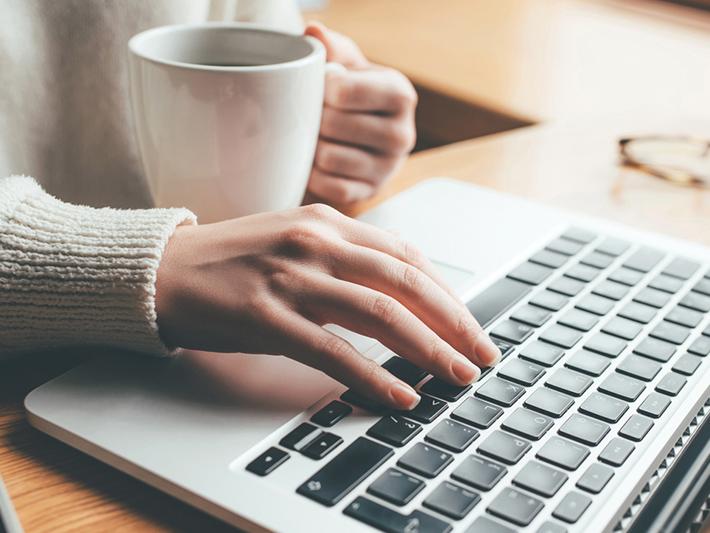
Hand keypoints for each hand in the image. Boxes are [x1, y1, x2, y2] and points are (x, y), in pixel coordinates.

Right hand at [155, 204, 499, 409]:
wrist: (163, 270)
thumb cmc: (231, 259)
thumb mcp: (293, 239)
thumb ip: (342, 256)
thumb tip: (396, 291)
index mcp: (327, 220)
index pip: (406, 254)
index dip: (445, 292)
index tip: (467, 321)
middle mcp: (316, 241)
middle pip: (405, 281)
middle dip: (454, 321)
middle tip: (482, 353)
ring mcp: (292, 277)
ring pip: (381, 313)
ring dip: (429, 348)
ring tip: (457, 377)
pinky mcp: (268, 316)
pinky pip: (334, 350)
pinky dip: (374, 375)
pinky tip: (399, 395)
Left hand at [304, 22, 416, 204]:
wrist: (360, 135)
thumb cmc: (350, 93)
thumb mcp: (345, 63)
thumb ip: (330, 46)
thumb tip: (314, 32)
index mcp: (399, 94)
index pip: (344, 91)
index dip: (319, 89)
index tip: (318, 86)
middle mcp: (403, 134)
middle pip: (334, 126)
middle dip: (313, 119)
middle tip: (310, 115)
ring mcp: (388, 168)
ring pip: (329, 158)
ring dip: (311, 147)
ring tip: (311, 136)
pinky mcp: (371, 192)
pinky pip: (331, 187)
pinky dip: (314, 175)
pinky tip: (313, 161)